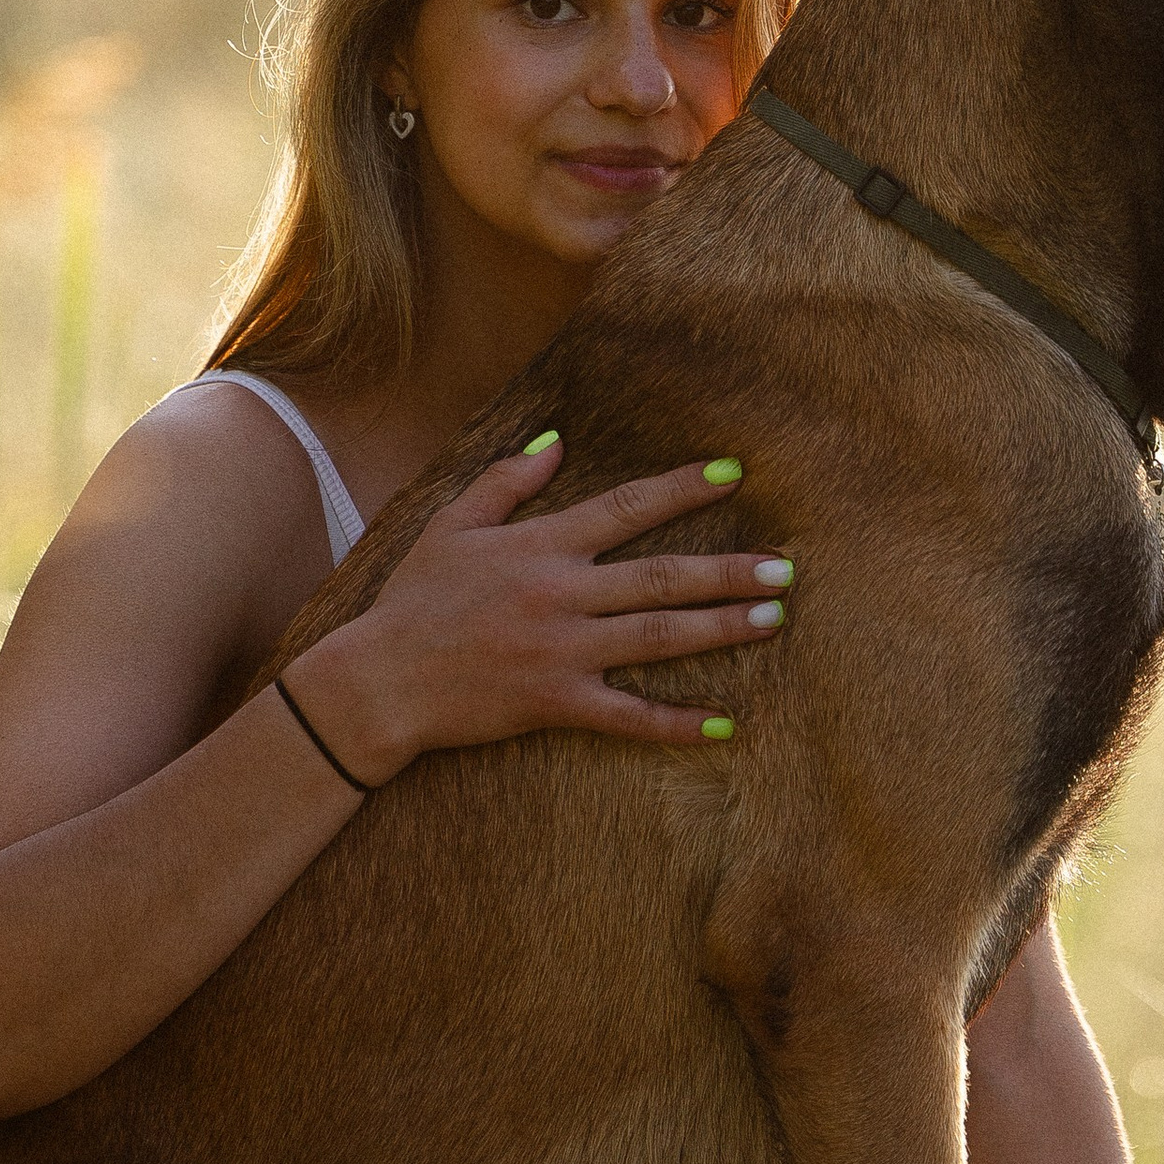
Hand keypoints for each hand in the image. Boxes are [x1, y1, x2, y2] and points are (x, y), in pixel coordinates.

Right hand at [291, 442, 789, 773]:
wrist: (377, 680)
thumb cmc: (412, 601)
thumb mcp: (451, 526)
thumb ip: (506, 481)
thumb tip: (556, 439)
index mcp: (539, 545)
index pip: (625, 507)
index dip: (681, 489)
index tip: (733, 476)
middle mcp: (561, 593)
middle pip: (662, 576)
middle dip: (729, 569)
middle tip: (786, 567)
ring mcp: (562, 650)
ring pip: (659, 637)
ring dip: (721, 627)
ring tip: (773, 619)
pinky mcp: (555, 702)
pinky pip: (629, 716)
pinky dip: (677, 723)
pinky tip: (726, 725)